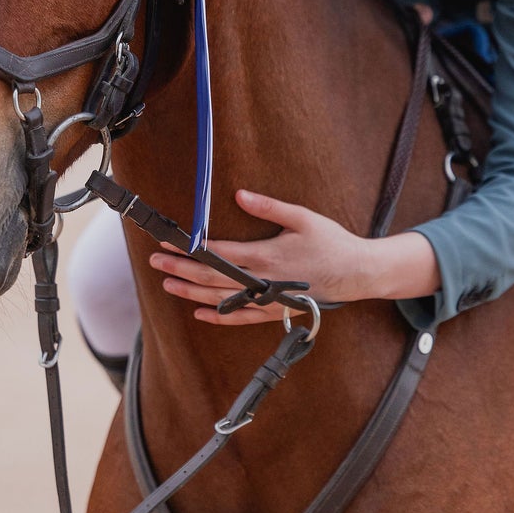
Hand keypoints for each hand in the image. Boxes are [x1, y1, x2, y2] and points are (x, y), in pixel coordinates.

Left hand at [149, 189, 374, 325]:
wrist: (357, 274)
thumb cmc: (332, 242)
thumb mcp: (303, 217)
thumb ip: (269, 207)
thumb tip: (240, 195)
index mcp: (266, 257)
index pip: (218, 254)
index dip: (191, 248)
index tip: (169, 240)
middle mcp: (262, 282)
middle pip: (212, 278)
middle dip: (181, 268)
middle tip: (156, 261)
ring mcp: (267, 300)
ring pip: (221, 299)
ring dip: (192, 292)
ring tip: (168, 283)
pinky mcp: (275, 311)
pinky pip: (241, 317)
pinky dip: (219, 316)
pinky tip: (200, 312)